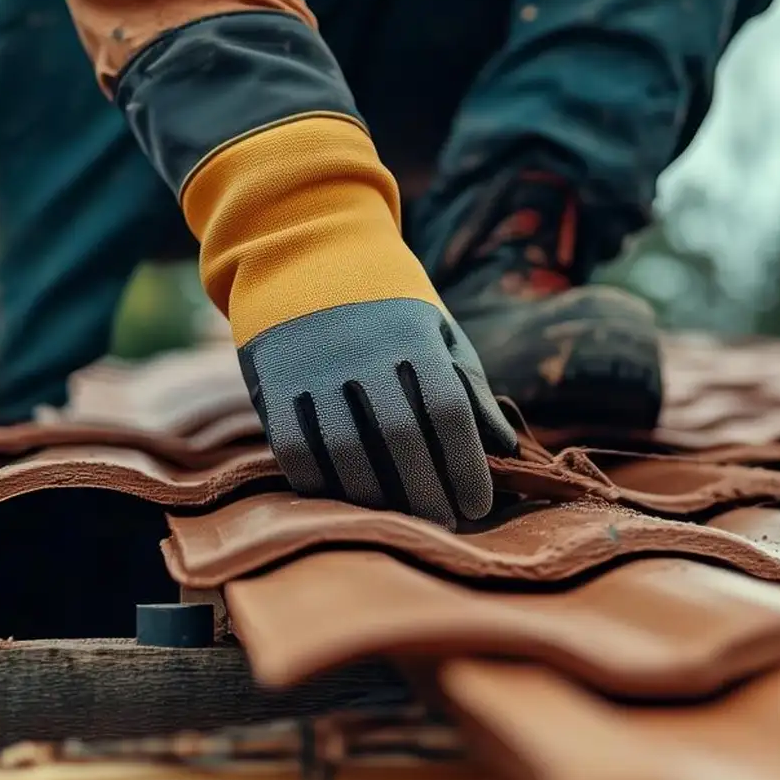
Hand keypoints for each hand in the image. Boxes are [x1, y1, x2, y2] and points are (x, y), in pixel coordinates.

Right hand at [238, 296, 519, 527]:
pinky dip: (320, 485)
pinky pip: (295, 450)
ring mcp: (314, 370)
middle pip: (400, 438)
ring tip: (400, 519)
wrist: (308, 255)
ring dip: (375, 497)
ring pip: (345, 450)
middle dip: (426, 493)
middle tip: (442, 523)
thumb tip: (505, 450)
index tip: (478, 506)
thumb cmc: (390, 307)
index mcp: (414, 337)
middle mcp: (363, 353)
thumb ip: (471, 389)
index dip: (466, 467)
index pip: (449, 413)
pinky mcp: (274, 386)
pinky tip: (346, 502)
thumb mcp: (439, 331)